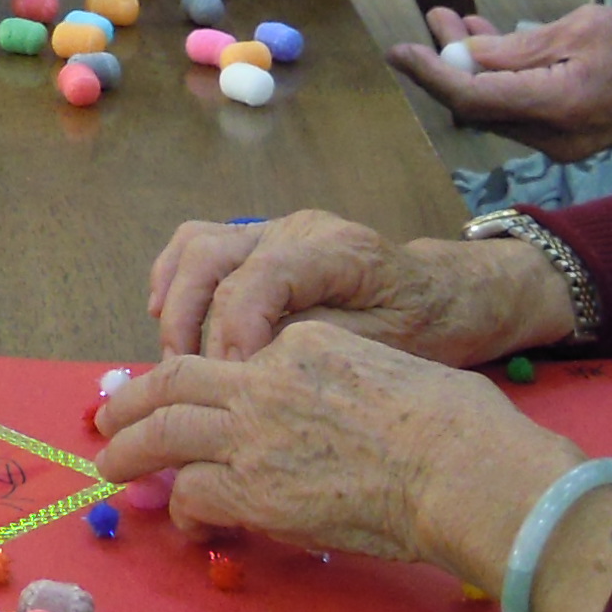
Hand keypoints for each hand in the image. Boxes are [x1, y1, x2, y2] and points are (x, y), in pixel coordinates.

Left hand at [99, 327, 560, 568]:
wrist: (460, 467)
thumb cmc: (457, 427)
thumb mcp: (391, 369)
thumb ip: (345, 382)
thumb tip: (338, 419)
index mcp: (302, 341)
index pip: (236, 356)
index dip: (207, 381)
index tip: (191, 398)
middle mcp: (265, 378)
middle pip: (176, 380)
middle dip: (135, 399)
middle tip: (110, 416)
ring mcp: (252, 432)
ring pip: (163, 431)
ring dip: (130, 449)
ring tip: (111, 465)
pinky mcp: (251, 489)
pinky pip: (192, 493)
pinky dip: (182, 507)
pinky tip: (187, 522)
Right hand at [146, 206, 572, 363]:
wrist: (448, 298)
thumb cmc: (426, 329)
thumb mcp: (387, 349)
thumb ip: (320, 348)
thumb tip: (252, 363)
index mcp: (338, 250)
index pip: (261, 278)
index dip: (236, 331)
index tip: (236, 382)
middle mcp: (298, 229)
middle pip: (212, 257)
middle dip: (192, 322)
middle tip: (192, 381)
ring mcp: (274, 230)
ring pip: (196, 245)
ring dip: (176, 303)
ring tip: (174, 359)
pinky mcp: (260, 243)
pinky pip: (198, 246)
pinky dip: (175, 282)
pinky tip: (164, 321)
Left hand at [386, 3, 611, 159]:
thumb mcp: (584, 29)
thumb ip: (520, 47)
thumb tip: (468, 54)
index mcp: (555, 107)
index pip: (472, 98)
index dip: (430, 74)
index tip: (398, 50)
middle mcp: (551, 137)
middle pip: (477, 104)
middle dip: (449, 62)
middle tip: (437, 16)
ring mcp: (560, 143)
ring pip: (495, 107)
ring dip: (473, 66)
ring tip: (457, 21)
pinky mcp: (568, 137)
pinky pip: (518, 110)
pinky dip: (500, 78)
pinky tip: (492, 44)